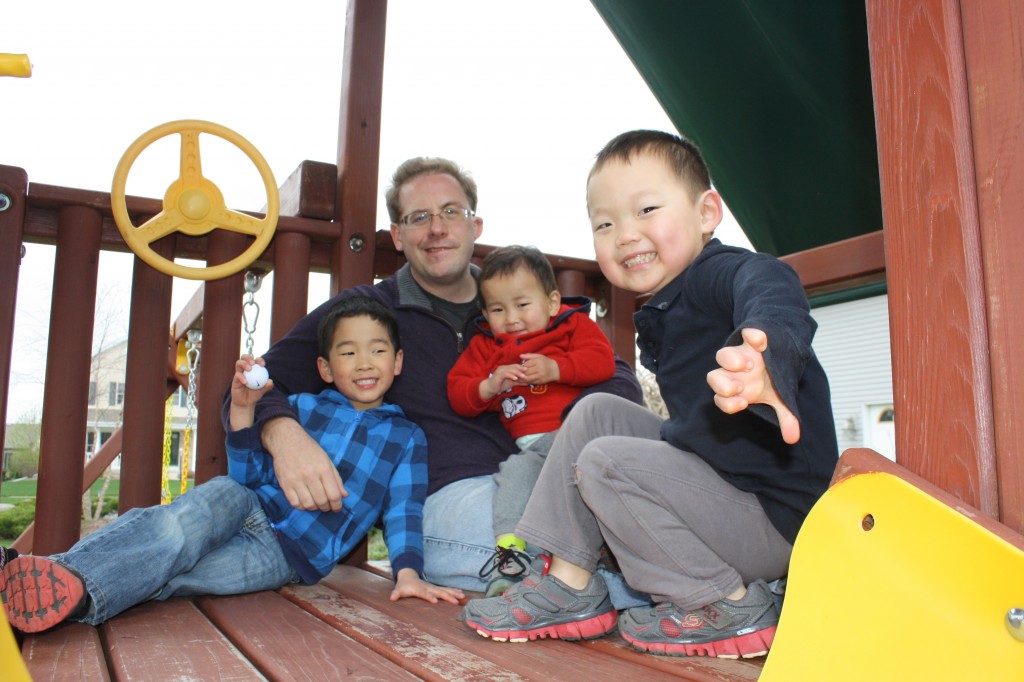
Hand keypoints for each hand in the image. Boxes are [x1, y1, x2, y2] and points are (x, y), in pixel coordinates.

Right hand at [231, 356, 273, 407]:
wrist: (245, 402)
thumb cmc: (255, 394)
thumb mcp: (262, 391)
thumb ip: (267, 386)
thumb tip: (270, 381)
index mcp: (254, 369)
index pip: (256, 361)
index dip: (259, 360)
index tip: (263, 364)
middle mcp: (245, 369)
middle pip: (245, 357)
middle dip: (249, 358)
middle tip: (253, 363)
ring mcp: (239, 373)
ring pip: (239, 363)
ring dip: (244, 364)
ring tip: (249, 369)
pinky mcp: (235, 379)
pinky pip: (237, 375)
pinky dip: (241, 377)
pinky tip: (245, 382)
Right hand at [261, 417, 347, 510]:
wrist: (286, 440)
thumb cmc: (309, 450)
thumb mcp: (327, 460)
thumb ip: (336, 479)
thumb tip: (344, 495)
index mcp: (323, 469)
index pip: (334, 495)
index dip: (337, 505)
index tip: (337, 507)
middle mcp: (310, 475)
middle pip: (322, 502)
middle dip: (326, 508)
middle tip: (326, 506)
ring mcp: (296, 481)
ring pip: (308, 505)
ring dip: (314, 508)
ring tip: (316, 504)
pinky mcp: (285, 484)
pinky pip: (295, 503)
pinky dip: (301, 507)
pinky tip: (304, 501)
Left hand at [389, 568, 464, 604]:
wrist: (409, 576)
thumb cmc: (404, 586)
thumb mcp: (399, 590)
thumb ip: (396, 593)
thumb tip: (392, 597)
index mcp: (420, 589)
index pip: (425, 594)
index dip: (429, 597)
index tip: (435, 601)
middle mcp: (428, 588)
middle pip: (439, 592)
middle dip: (448, 596)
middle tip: (456, 601)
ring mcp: (433, 587)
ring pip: (445, 590)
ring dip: (454, 593)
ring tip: (462, 596)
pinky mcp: (436, 588)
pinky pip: (446, 589)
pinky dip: (454, 591)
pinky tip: (462, 593)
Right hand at [481, 363, 526, 399]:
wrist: (490, 388)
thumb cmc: (501, 385)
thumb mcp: (512, 383)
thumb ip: (519, 381)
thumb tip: (528, 382)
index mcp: (507, 368)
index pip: (516, 366)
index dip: (522, 368)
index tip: (529, 370)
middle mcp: (503, 368)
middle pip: (514, 367)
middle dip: (521, 369)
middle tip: (528, 371)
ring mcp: (500, 371)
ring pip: (510, 370)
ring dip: (517, 373)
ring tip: (523, 376)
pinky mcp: (498, 375)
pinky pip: (505, 374)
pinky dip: (511, 376)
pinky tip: (515, 379)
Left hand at [518, 353, 559, 384]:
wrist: (556, 370)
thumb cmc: (546, 362)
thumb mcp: (539, 356)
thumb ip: (529, 356)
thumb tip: (520, 356)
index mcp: (538, 361)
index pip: (526, 364)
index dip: (522, 366)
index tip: (519, 367)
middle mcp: (539, 369)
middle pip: (526, 372)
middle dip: (520, 373)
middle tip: (515, 373)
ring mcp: (540, 376)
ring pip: (528, 378)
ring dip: (521, 379)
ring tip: (516, 378)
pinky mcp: (540, 382)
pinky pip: (531, 382)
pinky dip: (526, 382)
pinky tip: (522, 381)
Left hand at [707, 328, 800, 443]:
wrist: (776, 353)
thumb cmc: (770, 380)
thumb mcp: (779, 399)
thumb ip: (784, 417)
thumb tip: (793, 439)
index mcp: (738, 390)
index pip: (721, 400)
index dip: (727, 403)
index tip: (743, 402)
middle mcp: (734, 373)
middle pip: (713, 378)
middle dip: (724, 384)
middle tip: (741, 386)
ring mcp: (740, 354)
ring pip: (722, 355)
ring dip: (733, 361)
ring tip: (750, 365)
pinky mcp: (750, 339)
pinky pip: (746, 334)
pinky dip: (752, 336)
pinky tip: (761, 342)